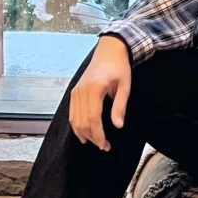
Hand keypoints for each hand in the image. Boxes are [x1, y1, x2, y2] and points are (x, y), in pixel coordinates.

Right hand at [69, 35, 131, 151]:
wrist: (110, 51)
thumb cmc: (119, 67)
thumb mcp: (125, 86)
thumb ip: (120, 106)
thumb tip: (118, 126)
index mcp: (95, 88)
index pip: (93, 118)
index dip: (98, 135)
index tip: (105, 145)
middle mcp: (81, 90)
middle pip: (82, 121)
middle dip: (92, 137)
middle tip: (104, 146)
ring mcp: (76, 91)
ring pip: (75, 119)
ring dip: (84, 134)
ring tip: (96, 142)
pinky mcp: (74, 92)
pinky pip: (72, 113)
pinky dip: (76, 126)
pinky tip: (84, 134)